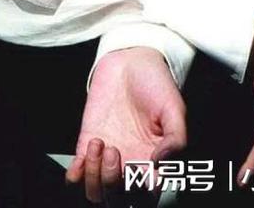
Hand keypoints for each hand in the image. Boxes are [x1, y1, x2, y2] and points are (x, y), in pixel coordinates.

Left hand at [65, 46, 186, 205]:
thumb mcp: (174, 107)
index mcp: (154, 164)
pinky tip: (86, 151)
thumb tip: (161, 164)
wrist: (130, 60)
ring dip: (95, 178)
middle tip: (115, 151)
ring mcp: (108, 157)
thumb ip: (176, 138)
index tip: (141, 169)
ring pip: (96, 193)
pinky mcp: (87, 143)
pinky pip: (77, 175)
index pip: (146, 198)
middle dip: (112, 186)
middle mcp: (130, 166)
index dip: (142, 193)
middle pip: (117, 201)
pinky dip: (77, 173)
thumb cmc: (156, 83)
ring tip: (102, 144)